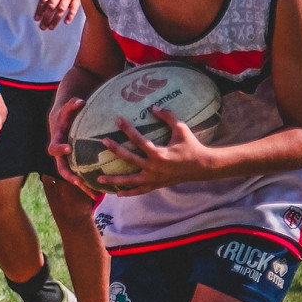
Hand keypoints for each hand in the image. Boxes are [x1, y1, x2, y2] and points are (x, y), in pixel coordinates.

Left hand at [34, 0, 81, 30]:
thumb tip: (39, 15)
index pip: (43, 0)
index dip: (39, 10)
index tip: (36, 19)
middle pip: (51, 6)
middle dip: (46, 18)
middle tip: (42, 27)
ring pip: (61, 9)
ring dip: (55, 20)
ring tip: (50, 28)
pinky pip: (73, 8)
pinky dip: (70, 15)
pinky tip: (66, 22)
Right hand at [47, 97, 97, 196]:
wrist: (61, 122)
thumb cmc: (65, 114)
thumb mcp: (66, 107)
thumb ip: (71, 104)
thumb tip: (80, 101)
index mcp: (56, 142)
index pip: (53, 148)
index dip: (59, 149)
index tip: (68, 148)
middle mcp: (60, 155)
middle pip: (62, 169)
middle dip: (70, 176)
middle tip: (79, 181)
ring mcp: (67, 161)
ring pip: (73, 177)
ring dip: (83, 187)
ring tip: (95, 195)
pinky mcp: (76, 164)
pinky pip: (82, 176)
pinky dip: (90, 185)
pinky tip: (102, 193)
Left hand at [97, 108, 211, 193]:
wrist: (202, 167)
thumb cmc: (191, 146)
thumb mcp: (181, 129)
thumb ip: (168, 117)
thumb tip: (153, 108)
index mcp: (159, 153)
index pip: (138, 139)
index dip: (127, 129)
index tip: (117, 119)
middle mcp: (154, 167)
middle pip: (129, 159)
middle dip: (115, 149)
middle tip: (103, 141)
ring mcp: (154, 178)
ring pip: (130, 181)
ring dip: (114, 179)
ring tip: (99, 179)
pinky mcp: (156, 185)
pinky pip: (139, 191)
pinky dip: (128, 193)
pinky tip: (116, 193)